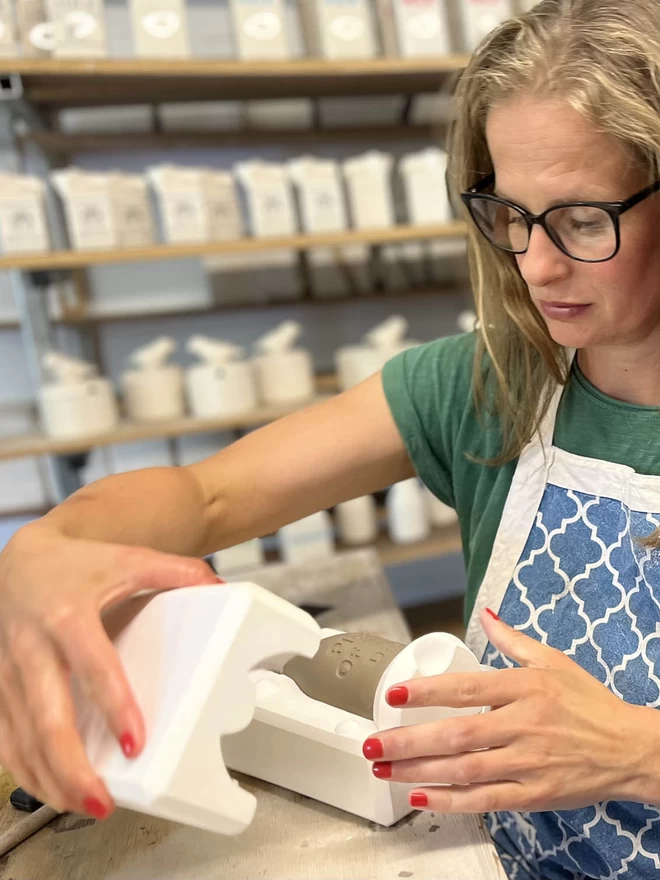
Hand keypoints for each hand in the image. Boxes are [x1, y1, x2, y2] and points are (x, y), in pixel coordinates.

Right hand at [0, 522, 218, 818]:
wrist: (17, 561)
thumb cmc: (72, 566)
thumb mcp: (125, 559)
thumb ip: (173, 571)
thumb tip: (216, 583)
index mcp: (67, 616)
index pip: (92, 667)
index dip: (113, 706)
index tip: (134, 740)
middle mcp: (32, 648)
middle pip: (47, 718)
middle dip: (72, 766)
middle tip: (101, 800)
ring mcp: (8, 673)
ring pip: (22, 739)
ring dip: (50, 779)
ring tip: (86, 805)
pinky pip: (5, 740)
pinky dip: (25, 771)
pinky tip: (50, 791)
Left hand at [363, 609, 656, 812]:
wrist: (630, 749)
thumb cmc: (590, 703)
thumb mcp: (553, 661)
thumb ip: (512, 640)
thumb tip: (484, 614)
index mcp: (525, 687)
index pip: (466, 687)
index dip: (426, 691)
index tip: (393, 693)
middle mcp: (524, 724)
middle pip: (458, 733)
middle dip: (409, 739)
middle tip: (373, 742)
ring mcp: (528, 761)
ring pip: (465, 769)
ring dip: (419, 771)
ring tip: (384, 769)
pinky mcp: (534, 794)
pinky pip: (485, 799)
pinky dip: (451, 801)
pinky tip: (420, 796)